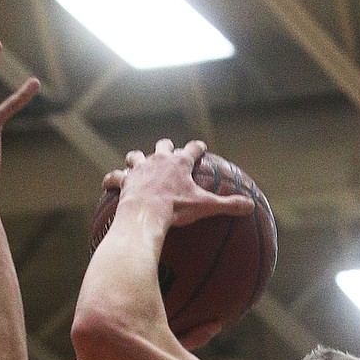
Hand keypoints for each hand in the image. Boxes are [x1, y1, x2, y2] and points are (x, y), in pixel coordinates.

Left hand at [103, 140, 253, 230]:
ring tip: (137, 161)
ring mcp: (140, 168)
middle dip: (166, 147)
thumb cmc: (177, 209)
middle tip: (168, 150)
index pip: (192, 149)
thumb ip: (228, 205)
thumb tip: (251, 207)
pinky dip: (112, 179)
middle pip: (163, 145)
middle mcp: (159, 160)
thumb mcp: (206, 207)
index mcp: (179, 163)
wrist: (147, 213)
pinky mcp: (124, 180)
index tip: (200, 147)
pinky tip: (108, 183)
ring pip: (136, 155)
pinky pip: (115, 177)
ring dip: (137, 158)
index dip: (197, 148)